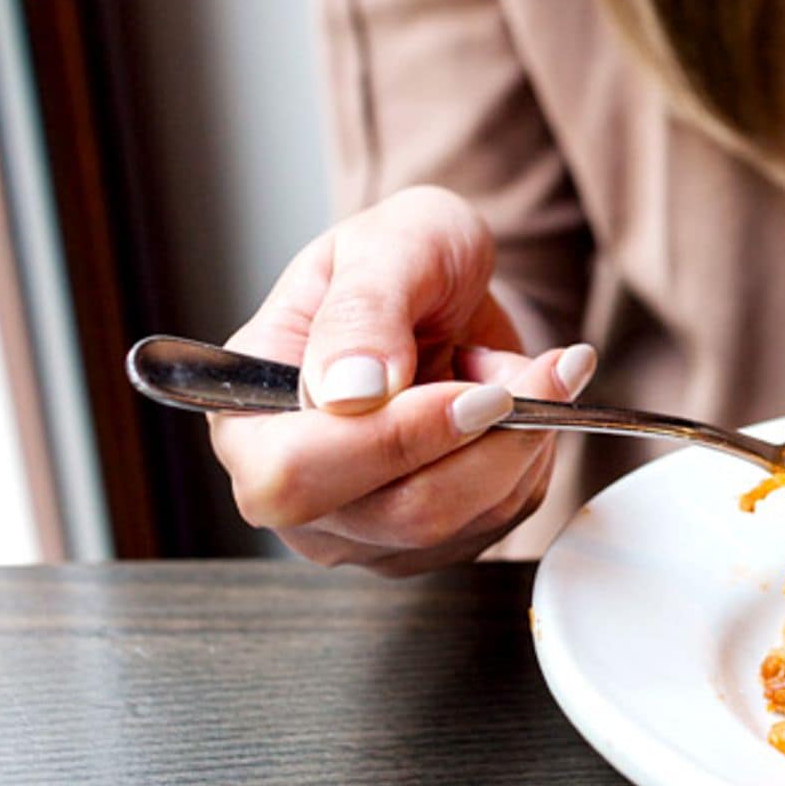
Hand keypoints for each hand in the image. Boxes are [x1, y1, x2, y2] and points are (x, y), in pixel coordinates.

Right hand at [209, 186, 597, 576]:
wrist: (450, 287)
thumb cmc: (402, 259)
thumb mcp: (388, 246)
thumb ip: (362, 312)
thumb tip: (348, 393)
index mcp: (249, 415)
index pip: (298, 473)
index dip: (397, 439)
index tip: (479, 388)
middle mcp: (295, 490)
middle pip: (400, 513)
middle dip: (488, 441)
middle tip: (535, 371)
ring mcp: (363, 526)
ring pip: (463, 521)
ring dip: (522, 439)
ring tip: (527, 369)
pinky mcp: (430, 539)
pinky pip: (501, 518)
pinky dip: (532, 455)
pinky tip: (520, 405)